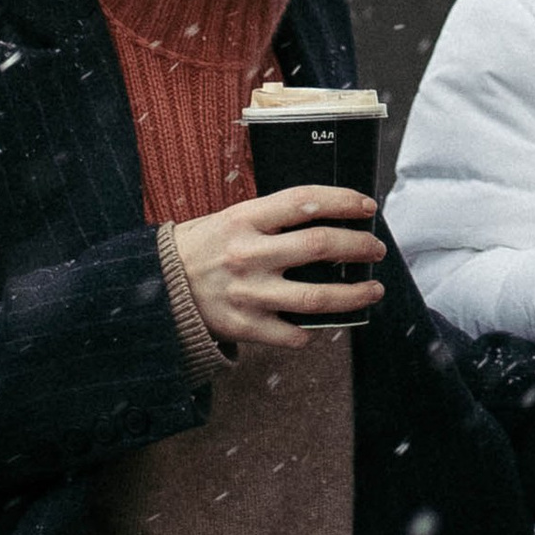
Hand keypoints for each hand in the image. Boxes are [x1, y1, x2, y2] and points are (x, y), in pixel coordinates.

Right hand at [169, 188, 384, 347]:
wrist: (159, 285)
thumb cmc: (205, 247)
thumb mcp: (233, 218)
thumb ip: (274, 218)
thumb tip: (329, 217)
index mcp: (245, 219)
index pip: (305, 201)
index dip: (343, 201)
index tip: (367, 206)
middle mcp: (248, 254)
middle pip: (321, 246)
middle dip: (359, 245)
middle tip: (375, 249)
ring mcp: (249, 293)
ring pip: (317, 297)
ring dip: (354, 294)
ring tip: (373, 289)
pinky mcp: (246, 326)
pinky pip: (293, 334)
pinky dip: (314, 330)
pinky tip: (322, 324)